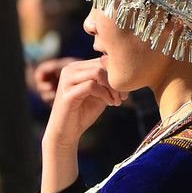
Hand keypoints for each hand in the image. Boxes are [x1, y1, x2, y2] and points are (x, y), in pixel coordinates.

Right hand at [40, 59, 126, 192]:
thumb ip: (108, 82)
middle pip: (101, 65)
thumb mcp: (100, 94)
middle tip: (122, 97)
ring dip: (112, 88)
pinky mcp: (67, 93)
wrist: (67, 132)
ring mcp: (67, 80)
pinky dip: (105, 94)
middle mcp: (69, 69)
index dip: (116, 74)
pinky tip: (110, 104)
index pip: (102, 60)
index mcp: (77, 67)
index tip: (124, 91)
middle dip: (116, 81)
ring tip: (116, 101)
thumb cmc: (84, 112)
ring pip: (97, 73)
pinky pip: (91, 86)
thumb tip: (124, 72)